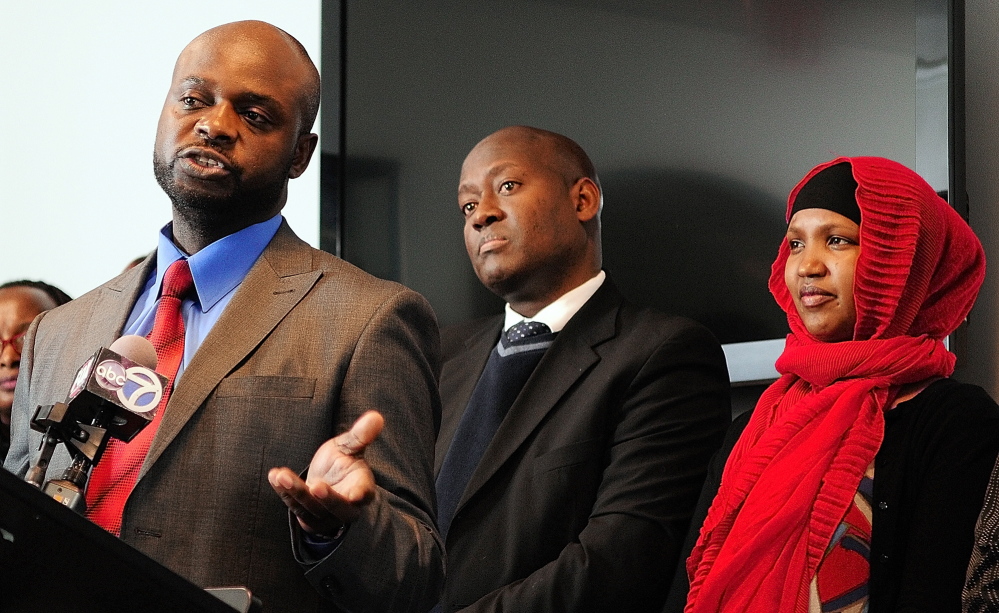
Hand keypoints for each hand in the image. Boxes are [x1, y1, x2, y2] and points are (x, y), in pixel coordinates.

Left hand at [268, 410, 383, 536]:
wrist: (326, 480)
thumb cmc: (343, 462)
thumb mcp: (350, 447)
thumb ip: (361, 435)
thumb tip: (376, 416)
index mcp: (361, 489)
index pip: (363, 494)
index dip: (360, 494)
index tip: (355, 495)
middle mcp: (345, 508)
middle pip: (337, 507)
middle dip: (327, 498)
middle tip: (317, 487)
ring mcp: (325, 516)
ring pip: (310, 506)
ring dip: (296, 491)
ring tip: (283, 475)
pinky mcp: (306, 517)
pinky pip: (293, 505)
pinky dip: (283, 491)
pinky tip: (275, 476)